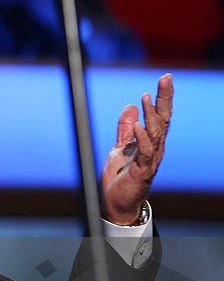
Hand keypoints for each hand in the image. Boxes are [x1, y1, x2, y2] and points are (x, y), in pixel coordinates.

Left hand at [101, 73, 173, 224]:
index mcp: (151, 141)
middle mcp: (155, 148)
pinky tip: (137, 126)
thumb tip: (129, 107)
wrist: (115, 203)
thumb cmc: (120, 177)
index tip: (165, 77)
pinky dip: (141, 138)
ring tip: (147, 97)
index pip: (160, 115)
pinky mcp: (142, 171)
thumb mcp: (119, 147)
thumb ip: (124, 129)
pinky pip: (144, 152)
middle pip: (163, 119)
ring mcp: (150, 160)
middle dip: (164, 98)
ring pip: (156, 134)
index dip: (163, 96)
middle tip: (166, 79)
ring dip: (152, 115)